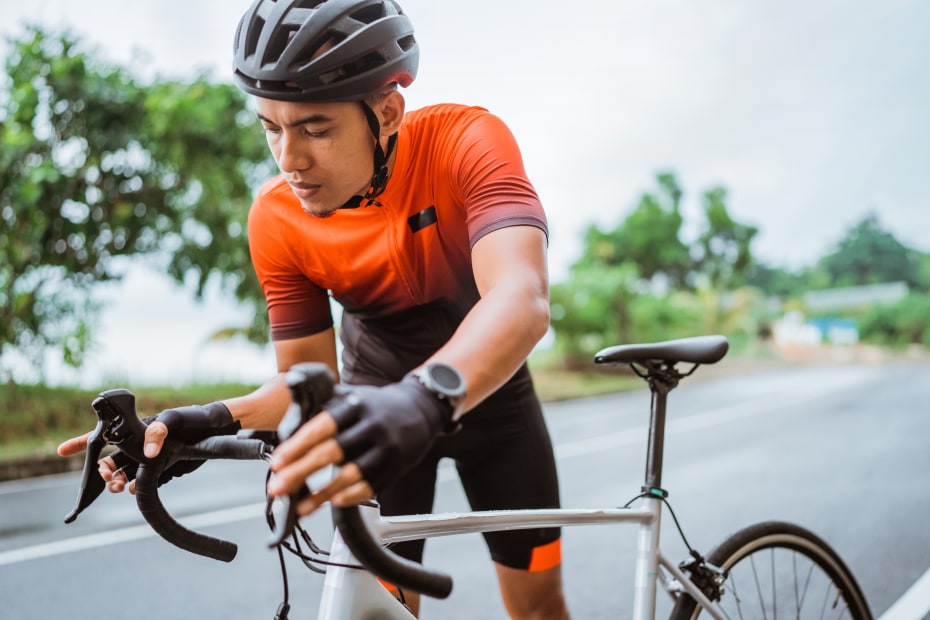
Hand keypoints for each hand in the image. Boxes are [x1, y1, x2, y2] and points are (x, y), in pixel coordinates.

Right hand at [57, 402, 239, 493]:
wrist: (218, 430)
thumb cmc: (194, 417)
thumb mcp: (175, 418)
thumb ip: (158, 431)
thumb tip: (147, 452)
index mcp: (137, 428)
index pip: (104, 435)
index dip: (81, 443)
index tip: (61, 451)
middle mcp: (140, 444)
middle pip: (112, 460)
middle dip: (103, 470)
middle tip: (107, 478)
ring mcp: (151, 458)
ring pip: (126, 473)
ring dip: (118, 481)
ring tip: (118, 487)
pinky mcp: (165, 470)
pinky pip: (145, 481)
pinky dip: (137, 487)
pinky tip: (135, 489)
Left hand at [267, 376, 451, 514]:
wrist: (422, 408)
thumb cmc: (377, 405)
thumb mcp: (352, 395)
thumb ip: (321, 404)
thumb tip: (287, 423)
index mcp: (356, 406)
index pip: (322, 427)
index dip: (297, 446)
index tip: (276, 462)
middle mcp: (372, 427)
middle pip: (332, 452)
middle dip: (300, 472)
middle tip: (278, 487)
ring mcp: (386, 449)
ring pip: (351, 475)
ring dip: (322, 494)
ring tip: (300, 507)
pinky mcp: (396, 468)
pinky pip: (370, 487)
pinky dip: (349, 497)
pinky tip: (332, 502)